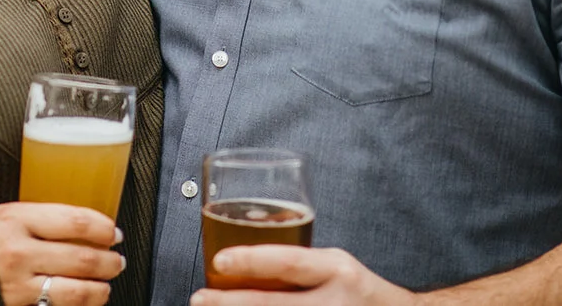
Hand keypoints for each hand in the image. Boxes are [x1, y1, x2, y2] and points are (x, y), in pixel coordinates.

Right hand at [0, 202, 126, 305]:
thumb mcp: (5, 215)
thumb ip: (39, 219)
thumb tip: (83, 225)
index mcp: (17, 220)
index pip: (75, 221)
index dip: (103, 228)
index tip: (113, 232)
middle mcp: (19, 253)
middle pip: (82, 258)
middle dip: (109, 262)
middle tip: (117, 260)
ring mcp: (17, 285)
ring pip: (76, 291)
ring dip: (100, 289)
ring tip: (106, 285)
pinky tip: (83, 301)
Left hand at [191, 246, 417, 305]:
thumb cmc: (360, 292)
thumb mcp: (335, 265)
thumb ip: (299, 266)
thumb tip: (245, 265)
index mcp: (338, 270)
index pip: (289, 262)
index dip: (251, 260)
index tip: (220, 260)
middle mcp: (336, 301)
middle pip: (275, 304)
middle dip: (231, 303)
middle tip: (201, 298)